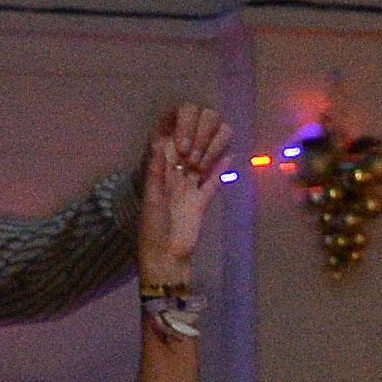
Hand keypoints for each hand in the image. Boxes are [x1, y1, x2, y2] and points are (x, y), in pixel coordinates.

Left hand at [138, 109, 230, 285]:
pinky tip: (230, 158)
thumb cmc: (152, 228)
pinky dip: (220, 171)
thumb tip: (158, 142)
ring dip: (210, 152)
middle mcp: (174, 178)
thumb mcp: (152, 198)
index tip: (186, 125)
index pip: (169, 147)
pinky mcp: (201, 202)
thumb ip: (156, 171)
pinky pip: (212, 183)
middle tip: (206, 133)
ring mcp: (189, 189)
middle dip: (197, 141)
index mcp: (159, 174)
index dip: (178, 135)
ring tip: (222, 136)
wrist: (165, 256)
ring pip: (202, 165)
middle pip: (188, 153)